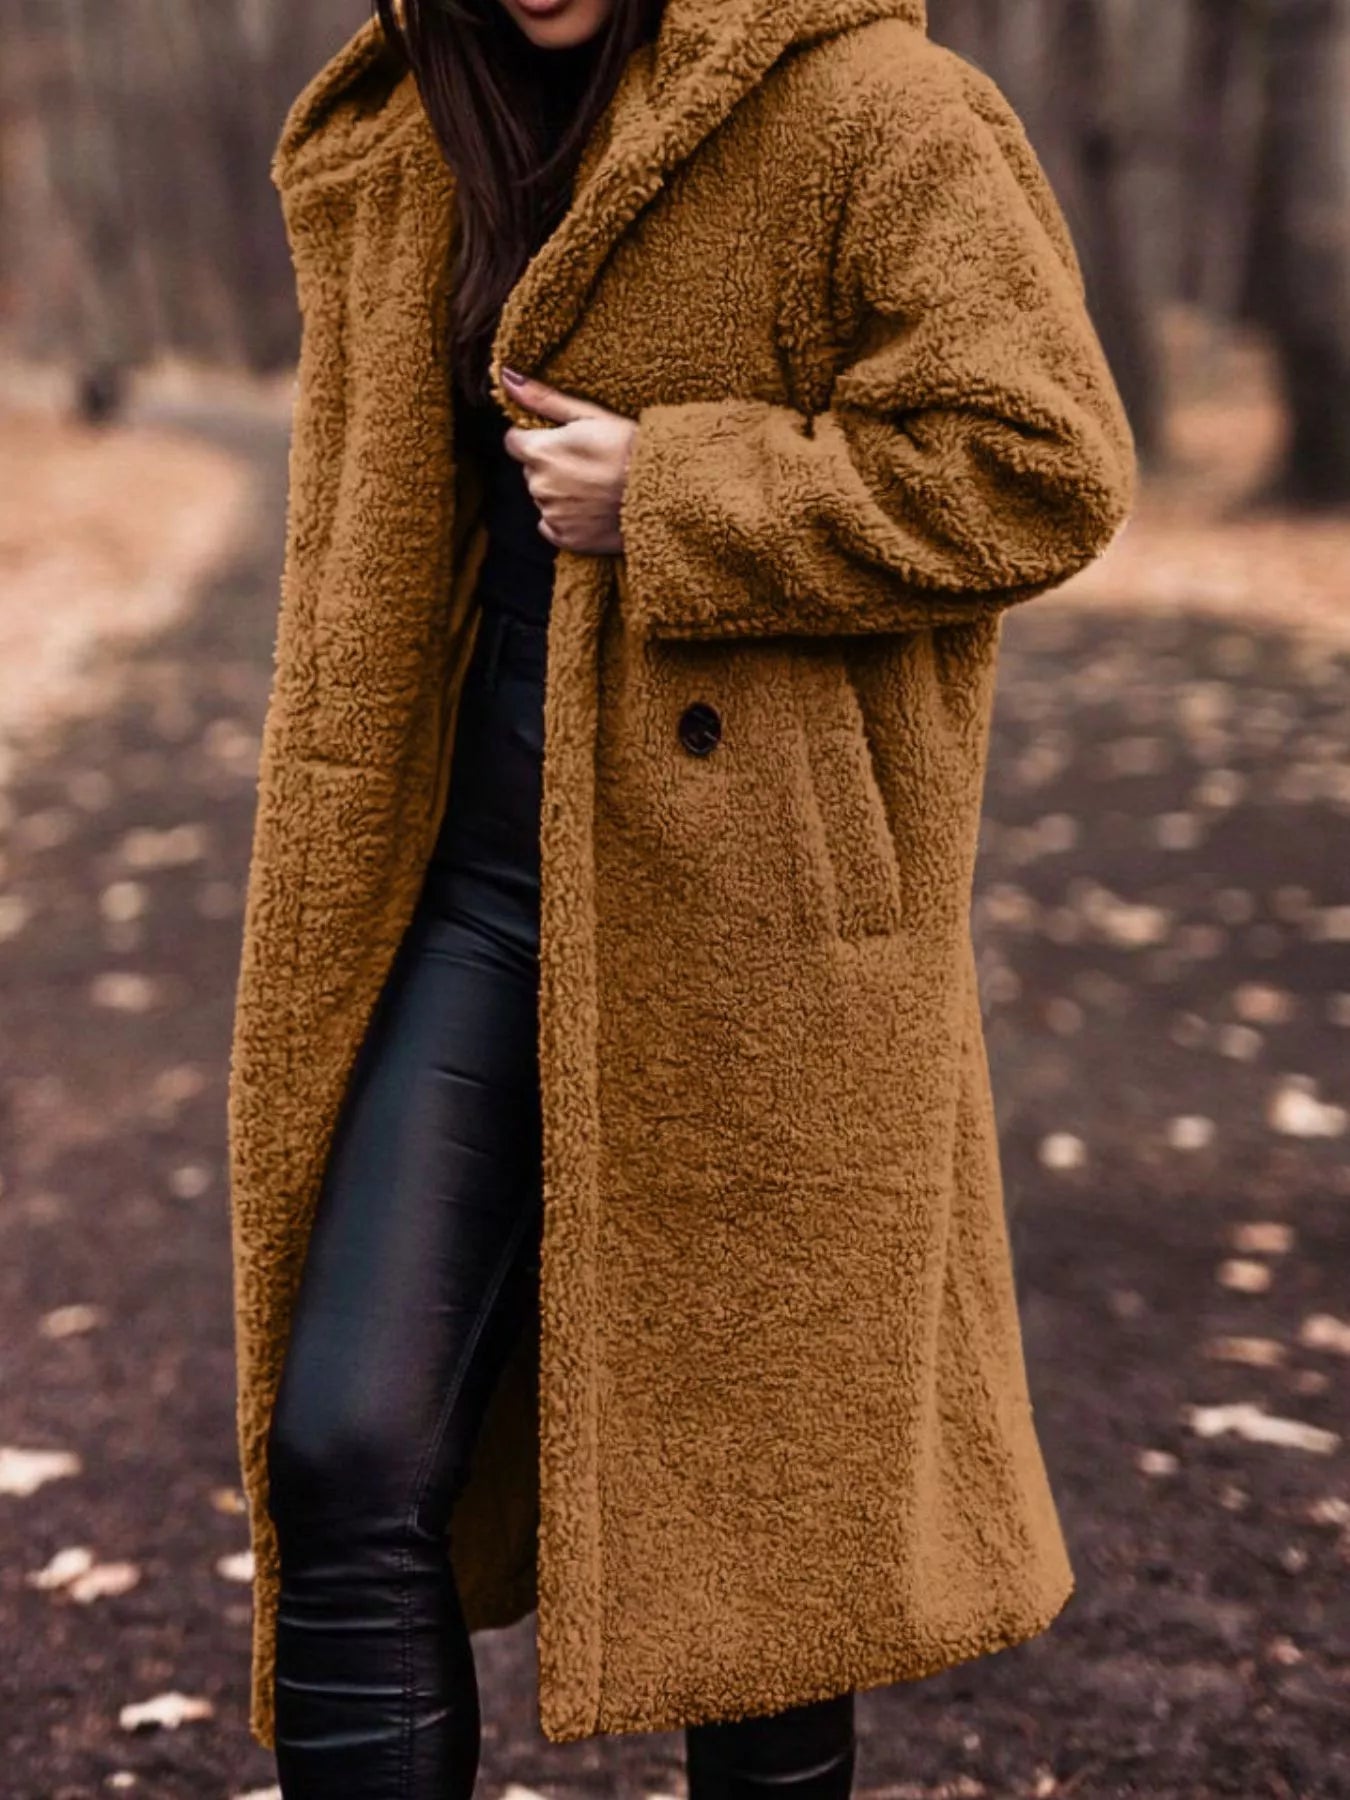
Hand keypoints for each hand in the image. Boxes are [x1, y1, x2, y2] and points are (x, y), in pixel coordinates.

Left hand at [500, 368, 636, 555]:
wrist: (663, 492)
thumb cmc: (630, 448)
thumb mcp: (590, 415)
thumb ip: (543, 399)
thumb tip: (506, 377)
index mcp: (540, 451)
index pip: (514, 441)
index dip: (536, 438)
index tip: (562, 440)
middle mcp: (539, 485)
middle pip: (531, 470)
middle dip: (550, 465)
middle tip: (586, 463)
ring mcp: (552, 514)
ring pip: (544, 497)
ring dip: (560, 491)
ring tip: (595, 486)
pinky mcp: (565, 538)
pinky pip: (553, 525)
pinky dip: (567, 518)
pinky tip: (592, 508)